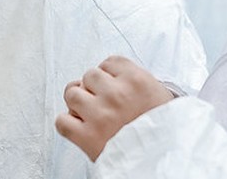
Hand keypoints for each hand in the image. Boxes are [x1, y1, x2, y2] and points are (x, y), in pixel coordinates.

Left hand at [55, 55, 175, 161]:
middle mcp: (116, 94)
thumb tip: (112, 75)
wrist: (164, 163)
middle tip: (103, 102)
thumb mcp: (160, 96)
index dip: (109, 75)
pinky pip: (62, 121)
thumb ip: (135, 81)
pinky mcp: (87, 137)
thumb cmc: (164, 132)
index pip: (109, 62)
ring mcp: (99, 115)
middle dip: (94, 88)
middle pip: (89, 75)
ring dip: (78, 104)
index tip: (112, 85)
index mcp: (136, 81)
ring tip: (90, 115)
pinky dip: (67, 124)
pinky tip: (80, 128)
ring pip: (71, 93)